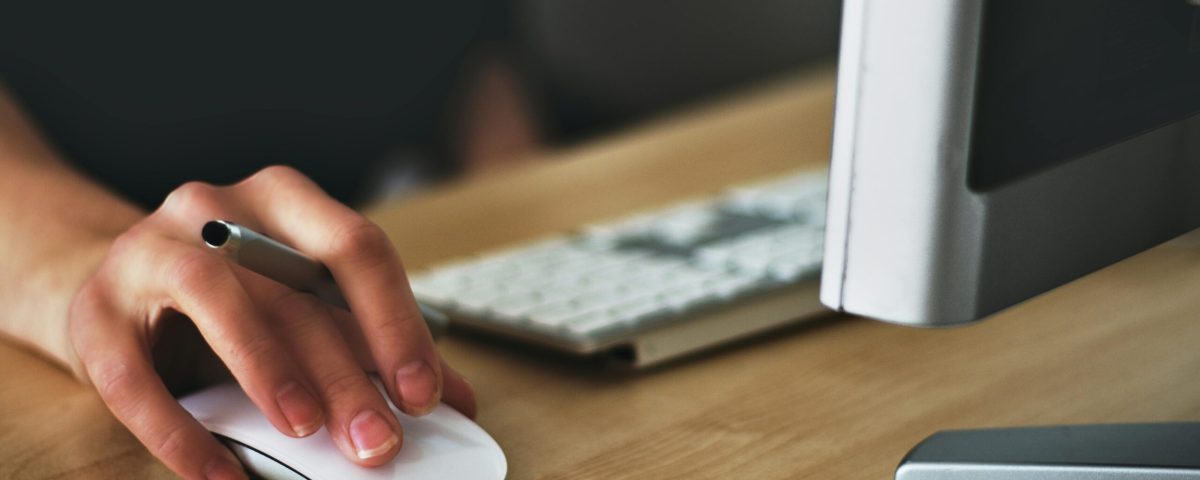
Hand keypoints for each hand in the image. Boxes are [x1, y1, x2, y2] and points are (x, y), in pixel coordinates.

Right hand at [67, 166, 475, 479]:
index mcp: (284, 201)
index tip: (425, 393)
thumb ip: (371, 344)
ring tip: (305, 430)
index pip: (355, 248)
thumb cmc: (232, 298)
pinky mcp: (94, 311)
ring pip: (215, 298)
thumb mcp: (304, 307)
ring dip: (268, 369)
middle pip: (293, 288)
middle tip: (378, 441)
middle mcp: (216, 208)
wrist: (117, 287)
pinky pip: (132, 374)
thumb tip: (454, 399)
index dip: (395, 322)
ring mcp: (148, 250)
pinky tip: (219, 474)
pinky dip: (179, 431)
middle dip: (345, 373)